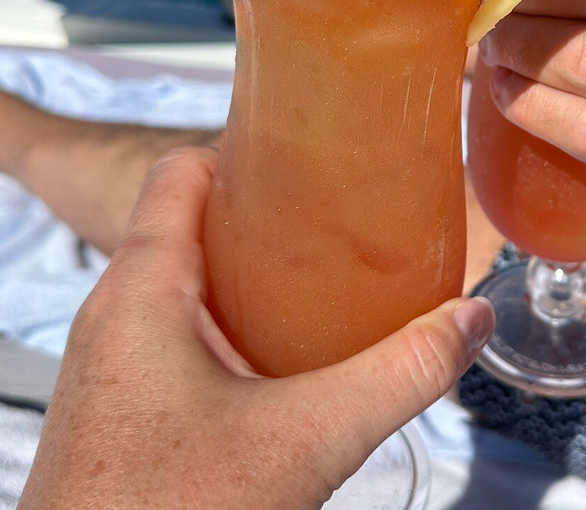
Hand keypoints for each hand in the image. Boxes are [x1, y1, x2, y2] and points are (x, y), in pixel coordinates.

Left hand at [18, 147, 493, 509]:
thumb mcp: (310, 437)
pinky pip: (180, 335)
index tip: (311, 154)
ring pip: (187, 282)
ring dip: (253, 275)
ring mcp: (114, 363)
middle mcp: (116, 314)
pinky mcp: (124, 407)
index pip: (181, 170)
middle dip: (267, 215)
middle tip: (341, 221)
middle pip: (190, 221)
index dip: (244, 148)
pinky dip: (236, 326)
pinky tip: (289, 360)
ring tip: (327, 283)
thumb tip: (470, 320)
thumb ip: (401, 374)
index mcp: (143, 289)